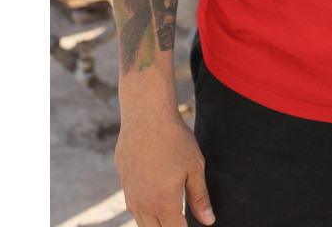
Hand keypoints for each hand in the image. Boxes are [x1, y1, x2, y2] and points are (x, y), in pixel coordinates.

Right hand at [115, 107, 214, 226]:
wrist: (147, 115)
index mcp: (163, 203)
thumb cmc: (175, 139)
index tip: (190, 223)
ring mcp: (129, 193)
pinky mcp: (122, 180)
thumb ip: (200, 197)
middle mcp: (142, 204)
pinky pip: (132, 203)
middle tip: (180, 218)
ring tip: (169, 211)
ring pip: (141, 221)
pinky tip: (153, 194)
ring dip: (155, 220)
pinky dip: (143, 206)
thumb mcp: (195, 167)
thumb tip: (208, 221)